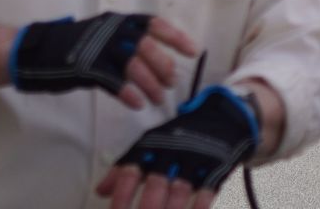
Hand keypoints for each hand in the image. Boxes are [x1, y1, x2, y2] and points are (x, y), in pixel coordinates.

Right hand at [10, 12, 197, 107]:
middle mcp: (110, 30)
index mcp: (117, 20)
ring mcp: (98, 47)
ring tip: (157, 100)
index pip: (152, 23)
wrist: (38, 51)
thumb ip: (127, 44)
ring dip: (150, 85)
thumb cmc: (74, 46)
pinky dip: (129, 93)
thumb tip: (159, 62)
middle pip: (147, 46)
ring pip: (134, 66)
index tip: (193, 51)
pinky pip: (114, 82)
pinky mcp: (87, 67)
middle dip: (163, 67)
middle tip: (170, 83)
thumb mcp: (104, 37)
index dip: (175, 37)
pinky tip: (136, 103)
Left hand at [97, 85, 258, 208]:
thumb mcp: (149, 146)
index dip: (122, 193)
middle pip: (156, 183)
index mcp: (151, 145)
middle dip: (147, 207)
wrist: (219, 119)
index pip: (132, 169)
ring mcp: (194, 159)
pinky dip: (200, 207)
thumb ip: (124, 170)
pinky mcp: (216, 168)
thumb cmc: (177, 137)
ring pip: (180, 190)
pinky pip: (208, 191)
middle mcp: (170, 151)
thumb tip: (100, 191)